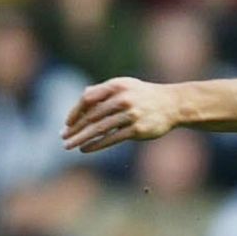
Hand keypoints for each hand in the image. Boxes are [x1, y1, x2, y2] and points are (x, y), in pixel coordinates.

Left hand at [61, 77, 182, 153]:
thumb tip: (82, 98)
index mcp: (117, 86)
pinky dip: (97, 144)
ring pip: (100, 128)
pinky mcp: (138, 129)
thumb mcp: (125, 86)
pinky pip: (112, 138)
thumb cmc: (144, 95)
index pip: (88, 99)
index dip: (75, 112)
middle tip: (63, 138)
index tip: (67, 124)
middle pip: (92, 115)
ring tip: (69, 146)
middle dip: (75, 128)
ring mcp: (131, 114)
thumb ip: (104, 91)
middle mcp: (123, 98)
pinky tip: (86, 149)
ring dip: (82, 138)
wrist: (173, 104)